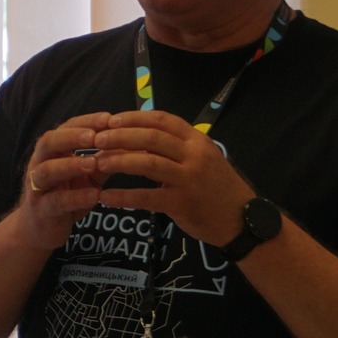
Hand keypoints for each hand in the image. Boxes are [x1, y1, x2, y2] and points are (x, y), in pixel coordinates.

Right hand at [17, 112, 113, 249]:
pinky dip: (75, 198)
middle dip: (71, 137)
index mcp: (52, 152)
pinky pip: (56, 201)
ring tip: (93, 163)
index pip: (66, 128)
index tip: (109, 118)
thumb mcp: (87, 176)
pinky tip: (95, 196)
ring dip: (70, 165)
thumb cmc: (66, 196)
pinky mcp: (41, 210)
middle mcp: (40, 164)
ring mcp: (37, 187)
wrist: (41, 230)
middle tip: (95, 136)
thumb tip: (133, 144)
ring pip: (48, 171)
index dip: (85, 122)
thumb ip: (104, 160)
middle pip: (48, 142)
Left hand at [91, 110, 251, 245]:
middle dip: (119, 136)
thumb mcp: (201, 160)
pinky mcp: (182, 203)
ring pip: (147, 162)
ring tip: (97, 163)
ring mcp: (189, 178)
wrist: (241, 219)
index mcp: (197, 140)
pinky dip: (124, 196)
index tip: (110, 120)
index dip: (133, 118)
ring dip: (118, 161)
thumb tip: (137, 140)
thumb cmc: (217, 188)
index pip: (161, 120)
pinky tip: (106, 197)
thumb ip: (174, 149)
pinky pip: (147, 197)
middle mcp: (194, 155)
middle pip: (150, 137)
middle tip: (96, 140)